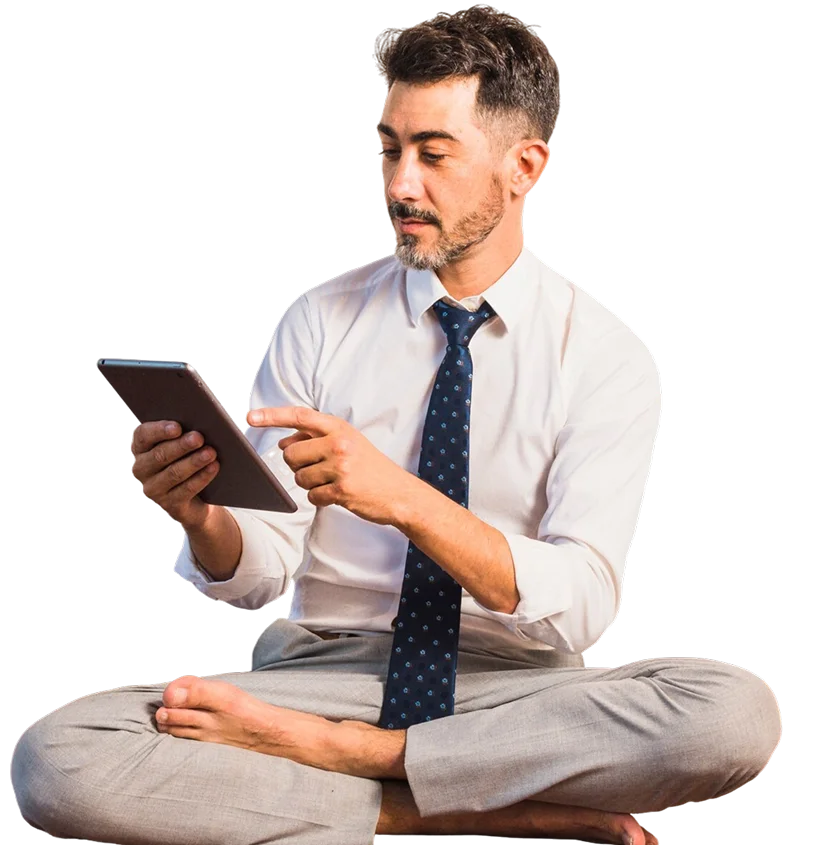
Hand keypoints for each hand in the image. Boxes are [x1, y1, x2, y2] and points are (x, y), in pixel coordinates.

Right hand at [130, 421, 218, 531]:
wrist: (196, 496)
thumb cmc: (188, 459)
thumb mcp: (183, 445)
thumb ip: (184, 432)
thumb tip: (199, 422)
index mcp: (141, 448)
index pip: (143, 435)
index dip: (159, 430)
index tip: (177, 427)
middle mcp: (142, 468)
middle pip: (160, 455)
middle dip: (181, 445)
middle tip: (199, 437)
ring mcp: (153, 488)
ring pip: (174, 473)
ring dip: (194, 462)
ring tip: (211, 453)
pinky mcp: (169, 504)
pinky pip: (186, 490)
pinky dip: (201, 477)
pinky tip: (213, 467)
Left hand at [247, 406, 413, 524]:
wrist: (399, 492)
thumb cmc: (370, 467)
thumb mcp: (347, 444)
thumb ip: (315, 440)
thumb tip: (283, 443)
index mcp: (339, 428)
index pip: (300, 416)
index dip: (272, 416)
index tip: (250, 417)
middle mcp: (340, 443)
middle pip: (291, 454)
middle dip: (298, 465)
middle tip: (319, 469)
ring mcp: (341, 467)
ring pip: (299, 477)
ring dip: (310, 484)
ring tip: (333, 482)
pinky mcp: (342, 490)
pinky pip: (312, 496)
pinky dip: (320, 499)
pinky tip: (338, 495)